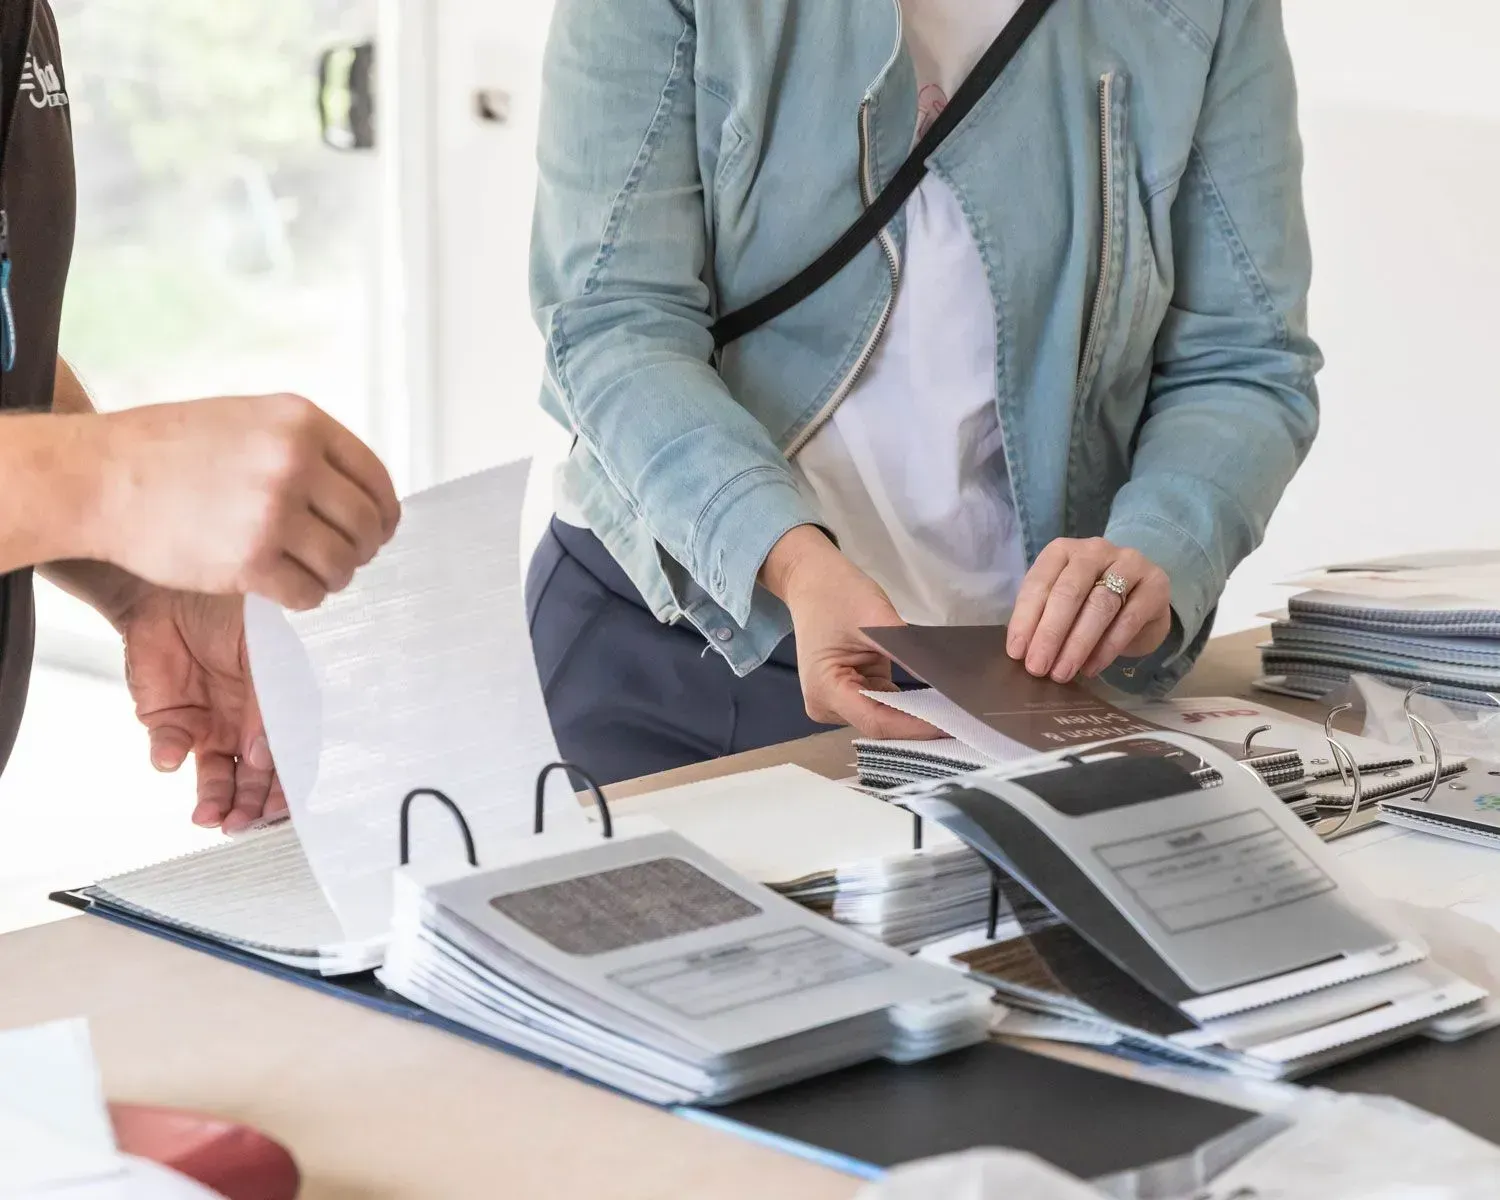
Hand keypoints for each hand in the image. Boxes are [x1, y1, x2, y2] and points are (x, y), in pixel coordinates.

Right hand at [90, 394, 400, 610]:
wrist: (98, 477)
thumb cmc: (166, 451)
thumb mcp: (247, 420)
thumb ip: (302, 447)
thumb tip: (357, 492)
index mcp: (300, 423)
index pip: (376, 478)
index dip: (383, 512)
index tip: (378, 530)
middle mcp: (294, 462)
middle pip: (367, 524)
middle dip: (361, 548)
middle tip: (342, 558)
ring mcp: (273, 511)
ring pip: (342, 563)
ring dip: (333, 576)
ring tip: (309, 572)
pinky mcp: (250, 560)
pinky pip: (308, 593)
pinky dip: (305, 597)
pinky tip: (284, 587)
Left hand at [117, 587, 283, 833]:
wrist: (171, 590)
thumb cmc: (231, 611)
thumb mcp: (263, 652)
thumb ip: (266, 705)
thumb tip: (262, 758)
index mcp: (281, 707)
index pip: (291, 757)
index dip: (287, 788)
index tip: (278, 809)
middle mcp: (248, 724)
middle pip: (254, 779)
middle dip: (250, 806)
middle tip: (241, 823)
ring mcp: (211, 726)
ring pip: (217, 778)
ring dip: (215, 800)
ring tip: (209, 817)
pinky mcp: (170, 722)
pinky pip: (171, 750)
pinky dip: (169, 756)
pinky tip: (171, 756)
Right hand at [760, 526, 939, 738]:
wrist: (813, 580)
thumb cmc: (837, 594)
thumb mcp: (876, 620)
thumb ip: (910, 653)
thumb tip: (949, 680)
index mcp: (824, 689)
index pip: (876, 721)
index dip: (915, 727)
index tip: (952, 724)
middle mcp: (827, 704)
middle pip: (879, 725)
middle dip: (919, 723)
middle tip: (964, 718)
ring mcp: (837, 701)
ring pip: (884, 719)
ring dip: (916, 715)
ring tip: (955, 711)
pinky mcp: (850, 692)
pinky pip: (883, 706)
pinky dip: (907, 704)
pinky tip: (935, 702)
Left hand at [1006, 538, 1171, 682]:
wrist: (1142, 604)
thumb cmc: (1090, 604)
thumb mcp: (1062, 605)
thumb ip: (1042, 619)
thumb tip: (1022, 652)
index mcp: (1062, 550)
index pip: (1039, 582)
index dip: (1025, 619)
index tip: (1017, 653)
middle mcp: (1095, 550)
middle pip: (1069, 592)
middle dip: (1050, 633)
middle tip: (1037, 667)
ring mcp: (1129, 563)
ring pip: (1099, 605)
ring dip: (1077, 644)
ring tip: (1062, 673)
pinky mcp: (1155, 585)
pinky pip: (1129, 619)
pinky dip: (1107, 648)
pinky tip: (1091, 668)